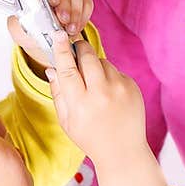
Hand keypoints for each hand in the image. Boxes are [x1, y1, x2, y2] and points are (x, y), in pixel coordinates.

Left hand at [6, 0, 92, 69]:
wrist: (44, 31)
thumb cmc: (29, 24)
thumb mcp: (18, 25)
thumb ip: (17, 23)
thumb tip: (20, 22)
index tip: (53, 2)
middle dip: (65, 5)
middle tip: (63, 20)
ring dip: (75, 13)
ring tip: (70, 30)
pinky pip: (87, 4)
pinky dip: (83, 17)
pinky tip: (76, 28)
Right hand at [45, 35, 171, 185]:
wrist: (123, 150)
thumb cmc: (90, 137)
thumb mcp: (66, 121)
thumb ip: (58, 93)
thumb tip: (52, 68)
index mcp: (80, 103)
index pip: (68, 69)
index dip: (62, 50)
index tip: (59, 35)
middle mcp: (101, 93)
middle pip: (87, 57)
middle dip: (79, 50)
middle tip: (75, 49)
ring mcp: (120, 89)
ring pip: (102, 62)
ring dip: (94, 66)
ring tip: (94, 85)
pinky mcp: (132, 87)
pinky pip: (115, 71)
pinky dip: (109, 77)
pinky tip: (108, 94)